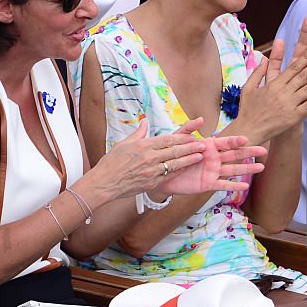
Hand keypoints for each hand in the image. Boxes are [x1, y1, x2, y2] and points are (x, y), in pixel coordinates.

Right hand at [85, 120, 211, 199]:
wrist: (103, 184)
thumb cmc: (111, 163)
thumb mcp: (123, 144)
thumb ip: (138, 133)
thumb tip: (145, 122)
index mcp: (143, 146)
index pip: (167, 139)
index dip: (182, 137)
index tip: (192, 135)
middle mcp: (149, 158)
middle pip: (174, 150)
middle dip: (190, 147)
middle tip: (202, 144)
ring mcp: (151, 171)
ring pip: (175, 164)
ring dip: (189, 159)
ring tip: (199, 156)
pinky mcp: (151, 183)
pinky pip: (169, 176)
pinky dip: (179, 172)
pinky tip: (187, 169)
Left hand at [156, 119, 266, 195]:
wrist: (163, 173)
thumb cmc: (172, 154)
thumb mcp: (178, 139)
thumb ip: (188, 128)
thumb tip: (201, 119)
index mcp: (209, 146)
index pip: (226, 142)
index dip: (236, 141)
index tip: (246, 139)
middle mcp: (214, 158)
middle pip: (235, 155)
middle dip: (249, 152)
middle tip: (263, 150)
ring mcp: (213, 171)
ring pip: (233, 170)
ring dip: (247, 169)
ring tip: (261, 167)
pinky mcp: (208, 184)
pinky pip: (223, 185)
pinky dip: (233, 185)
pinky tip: (245, 185)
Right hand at [235, 17, 306, 142]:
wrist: (249, 130)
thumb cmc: (248, 109)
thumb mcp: (249, 87)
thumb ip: (258, 71)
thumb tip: (264, 57)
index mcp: (274, 84)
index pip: (293, 68)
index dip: (305, 57)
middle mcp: (283, 93)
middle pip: (303, 76)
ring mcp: (290, 105)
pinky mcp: (294, 117)